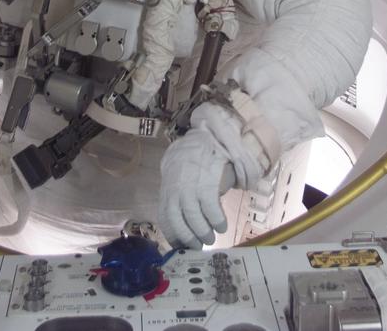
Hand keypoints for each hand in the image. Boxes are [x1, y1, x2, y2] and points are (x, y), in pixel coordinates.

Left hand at [159, 126, 234, 248]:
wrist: (205, 140)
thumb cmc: (193, 166)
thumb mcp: (180, 181)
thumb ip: (179, 199)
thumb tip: (186, 228)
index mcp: (168, 191)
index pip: (165, 219)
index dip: (173, 236)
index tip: (182, 247)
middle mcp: (176, 190)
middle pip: (178, 221)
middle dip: (188, 238)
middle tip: (199, 246)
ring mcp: (191, 186)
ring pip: (193, 217)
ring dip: (203, 232)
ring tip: (211, 238)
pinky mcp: (207, 182)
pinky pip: (211, 208)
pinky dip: (216, 220)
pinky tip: (221, 226)